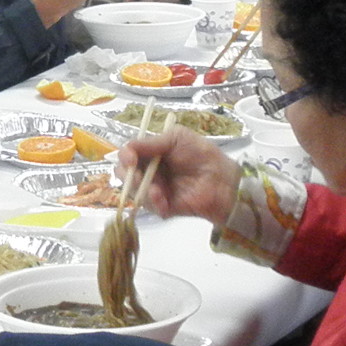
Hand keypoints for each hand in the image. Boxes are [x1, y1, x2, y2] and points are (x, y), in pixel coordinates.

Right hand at [113, 131, 240, 232]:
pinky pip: (149, 207)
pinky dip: (153, 203)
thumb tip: (126, 149)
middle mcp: (149, 171)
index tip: (130, 159)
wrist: (221, 178)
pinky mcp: (163, 207)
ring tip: (157, 190)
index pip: (127, 154)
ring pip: (133, 192)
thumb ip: (151, 143)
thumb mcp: (177, 138)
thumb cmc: (201, 154)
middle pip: (124, 174)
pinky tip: (162, 199)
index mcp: (151, 153)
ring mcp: (155, 190)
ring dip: (141, 189)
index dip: (125, 156)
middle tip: (139, 175)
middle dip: (128, 175)